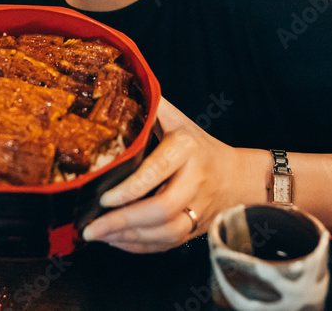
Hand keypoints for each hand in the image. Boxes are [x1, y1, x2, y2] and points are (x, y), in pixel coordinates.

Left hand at [81, 97, 242, 252]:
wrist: (239, 177)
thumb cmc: (198, 146)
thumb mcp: (178, 121)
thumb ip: (152, 107)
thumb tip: (118, 83)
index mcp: (186, 148)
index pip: (157, 171)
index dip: (130, 189)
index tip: (104, 198)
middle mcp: (195, 180)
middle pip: (162, 209)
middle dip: (123, 221)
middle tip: (92, 227)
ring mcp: (198, 208)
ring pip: (165, 232)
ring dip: (129, 238)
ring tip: (99, 236)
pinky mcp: (196, 229)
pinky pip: (168, 244)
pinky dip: (140, 247)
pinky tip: (118, 241)